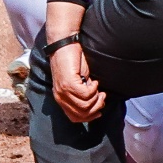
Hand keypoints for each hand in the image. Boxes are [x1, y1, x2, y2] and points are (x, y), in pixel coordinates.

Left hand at [45, 1, 104, 122]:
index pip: (75, 118)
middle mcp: (60, 97)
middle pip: (82, 114)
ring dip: (96, 97)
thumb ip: (81, 93)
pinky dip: (94, 88)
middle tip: (102, 96)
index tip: (99, 110)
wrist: (64, 44)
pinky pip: (86, 94)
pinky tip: (93, 80)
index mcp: (61, 98)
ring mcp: (64, 91)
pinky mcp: (69, 84)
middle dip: (96, 107)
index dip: (89, 116)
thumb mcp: (77, 81)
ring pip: (85, 106)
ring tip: (98, 88)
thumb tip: (94, 103)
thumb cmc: (73, 60)